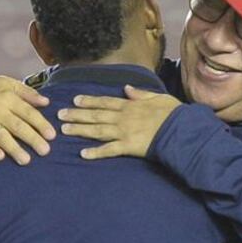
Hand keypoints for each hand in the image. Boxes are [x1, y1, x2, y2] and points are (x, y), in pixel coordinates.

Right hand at [0, 72, 55, 164]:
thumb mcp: (7, 83)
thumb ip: (27, 92)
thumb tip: (46, 102)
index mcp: (8, 97)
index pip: (28, 112)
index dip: (41, 124)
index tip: (52, 135)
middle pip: (18, 126)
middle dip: (32, 139)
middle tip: (45, 151)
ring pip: (2, 136)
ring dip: (14, 149)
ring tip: (26, 160)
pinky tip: (0, 157)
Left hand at [56, 85, 179, 159]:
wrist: (182, 130)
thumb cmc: (173, 114)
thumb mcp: (158, 97)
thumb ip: (140, 94)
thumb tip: (126, 88)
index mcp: (130, 105)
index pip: (105, 102)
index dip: (89, 101)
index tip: (75, 100)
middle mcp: (123, 117)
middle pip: (96, 115)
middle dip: (77, 114)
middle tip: (59, 115)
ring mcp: (124, 132)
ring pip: (98, 130)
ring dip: (80, 130)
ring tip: (64, 130)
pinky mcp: (128, 147)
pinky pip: (109, 150)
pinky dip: (96, 152)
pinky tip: (83, 154)